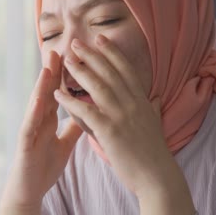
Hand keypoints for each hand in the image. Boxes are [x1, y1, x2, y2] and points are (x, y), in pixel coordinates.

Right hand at [0, 51, 82, 213]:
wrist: (29, 190)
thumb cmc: (45, 165)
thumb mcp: (65, 142)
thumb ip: (75, 125)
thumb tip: (89, 109)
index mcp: (50, 119)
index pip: (61, 91)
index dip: (69, 74)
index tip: (79, 56)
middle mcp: (39, 120)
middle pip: (49, 91)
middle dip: (56, 70)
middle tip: (64, 47)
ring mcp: (31, 130)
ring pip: (37, 103)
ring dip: (42, 83)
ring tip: (50, 64)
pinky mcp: (25, 144)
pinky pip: (30, 125)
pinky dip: (34, 111)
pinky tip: (39, 98)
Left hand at [54, 35, 189, 199]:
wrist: (157, 176)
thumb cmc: (154, 152)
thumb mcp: (155, 124)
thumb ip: (152, 108)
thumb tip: (155, 97)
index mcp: (141, 100)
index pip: (125, 70)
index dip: (112, 52)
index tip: (100, 38)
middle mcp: (132, 103)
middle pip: (109, 72)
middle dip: (92, 55)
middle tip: (76, 42)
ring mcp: (121, 116)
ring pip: (98, 86)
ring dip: (80, 71)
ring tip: (66, 60)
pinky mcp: (110, 131)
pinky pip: (86, 111)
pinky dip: (71, 101)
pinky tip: (58, 93)